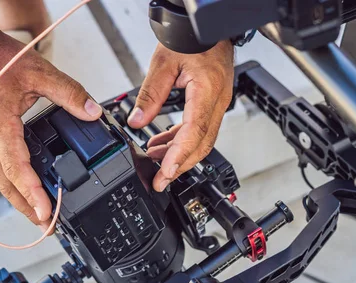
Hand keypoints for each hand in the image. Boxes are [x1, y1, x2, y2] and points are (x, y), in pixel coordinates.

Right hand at [0, 31, 101, 230]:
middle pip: (5, 183)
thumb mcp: (39, 72)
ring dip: (19, 200)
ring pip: (0, 179)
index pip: (15, 167)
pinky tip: (25, 191)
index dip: (31, 192)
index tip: (45, 212)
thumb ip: (69, 93)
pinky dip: (12, 184)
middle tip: (48, 226)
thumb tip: (92, 112)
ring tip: (39, 217)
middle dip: (26, 207)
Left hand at [127, 41, 234, 191]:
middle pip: (202, 144)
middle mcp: (217, 102)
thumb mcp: (164, 63)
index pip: (195, 133)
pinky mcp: (212, 104)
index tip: (165, 173)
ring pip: (201, 140)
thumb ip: (150, 95)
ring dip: (179, 155)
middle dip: (179, 166)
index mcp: (208, 91)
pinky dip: (181, 141)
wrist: (208, 27)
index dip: (179, 157)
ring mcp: (218, 104)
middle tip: (159, 181)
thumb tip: (137, 121)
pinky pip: (199, 129)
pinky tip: (163, 144)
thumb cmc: (190, 37)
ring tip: (154, 161)